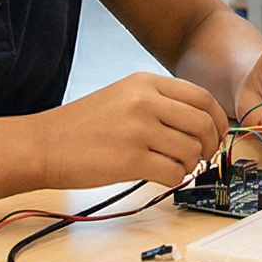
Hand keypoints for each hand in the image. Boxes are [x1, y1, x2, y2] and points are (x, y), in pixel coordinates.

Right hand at [32, 73, 222, 189]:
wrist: (43, 144)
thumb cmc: (83, 126)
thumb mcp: (122, 96)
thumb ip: (159, 103)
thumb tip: (199, 123)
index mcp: (145, 82)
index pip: (202, 97)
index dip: (217, 120)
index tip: (216, 135)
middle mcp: (145, 101)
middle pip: (203, 124)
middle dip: (210, 145)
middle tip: (202, 156)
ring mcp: (138, 130)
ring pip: (191, 150)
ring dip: (190, 164)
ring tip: (176, 167)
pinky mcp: (130, 160)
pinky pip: (174, 172)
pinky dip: (175, 178)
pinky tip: (162, 176)